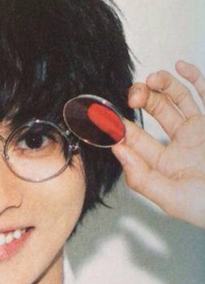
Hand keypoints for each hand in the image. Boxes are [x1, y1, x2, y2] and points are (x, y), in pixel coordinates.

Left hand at [112, 61, 204, 229]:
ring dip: (163, 86)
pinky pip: (204, 96)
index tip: (107, 117)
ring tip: (153, 79)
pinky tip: (180, 67)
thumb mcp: (170, 198)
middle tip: (134, 93)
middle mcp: (178, 146)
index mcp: (162, 165)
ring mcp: (198, 132)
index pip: (135, 142)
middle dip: (142, 100)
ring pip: (177, 100)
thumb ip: (142, 177)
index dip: (120, 128)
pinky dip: (193, 79)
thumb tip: (119, 151)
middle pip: (154, 114)